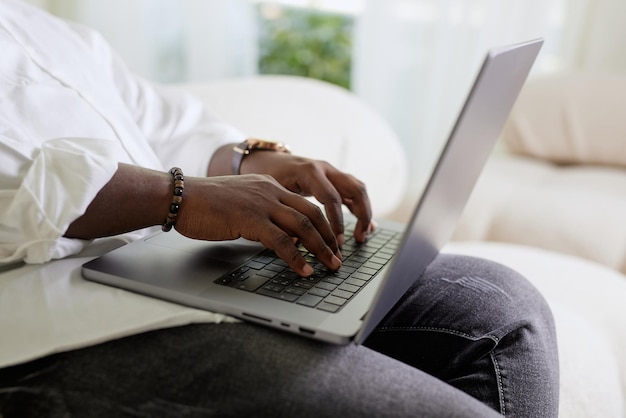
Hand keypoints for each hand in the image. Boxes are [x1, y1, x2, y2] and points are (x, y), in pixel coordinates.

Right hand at [175, 174, 341, 276]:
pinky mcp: (250, 219)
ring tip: (331, 265)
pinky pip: (281, 241)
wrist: (179, 197)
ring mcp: (261, 204)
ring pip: (303, 226)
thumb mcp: (241, 203)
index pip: (306, 204)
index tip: (332, 242)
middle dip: (329, 238)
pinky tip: (305, 270)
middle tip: (338, 257)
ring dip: (321, 248)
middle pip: (311, 214)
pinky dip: (297, 257)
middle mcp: (270, 191)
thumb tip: (280, 236)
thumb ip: (262, 214)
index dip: (323, 225)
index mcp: (269, 186)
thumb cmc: (204, 203)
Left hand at [240, 152, 373, 244]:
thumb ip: (285, 215)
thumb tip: (296, 245)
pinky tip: (366, 227)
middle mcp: (325, 169)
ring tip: (361, 236)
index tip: (336, 241)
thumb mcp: (273, 194)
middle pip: (355, 189)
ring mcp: (331, 172)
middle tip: (358, 238)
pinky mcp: (333, 179)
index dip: (336, 222)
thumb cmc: (267, 177)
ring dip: (364, 213)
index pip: (331, 197)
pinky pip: (353, 192)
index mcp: (310, 171)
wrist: (265, 160)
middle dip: (361, 216)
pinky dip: (360, 209)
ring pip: (358, 189)